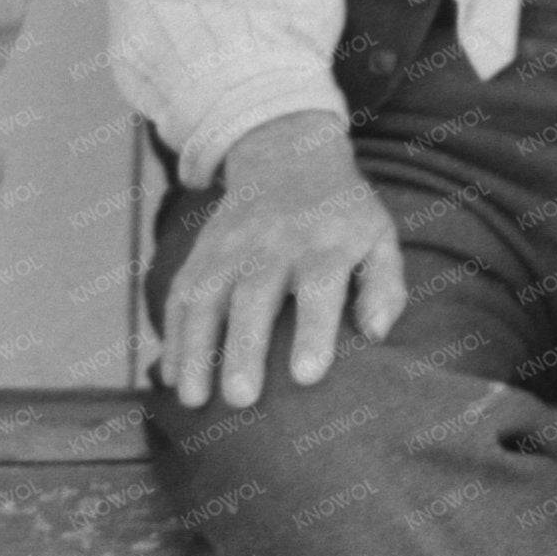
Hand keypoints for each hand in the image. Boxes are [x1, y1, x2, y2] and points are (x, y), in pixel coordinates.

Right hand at [161, 113, 404, 412]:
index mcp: (325, 241)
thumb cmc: (343, 214)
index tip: (307, 376)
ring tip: (194, 399)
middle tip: (240, 398)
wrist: (287, 156)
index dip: (313, 330)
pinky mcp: (202, 251)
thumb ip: (385, 285)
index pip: (318, 284)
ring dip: (196, 348)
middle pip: (253, 296)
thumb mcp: (379, 236)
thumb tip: (375, 334)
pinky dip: (172, 333)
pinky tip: (172, 374)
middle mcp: (272, 242)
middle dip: (243, 347)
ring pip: (206, 296)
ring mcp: (230, 245)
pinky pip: (181, 293)